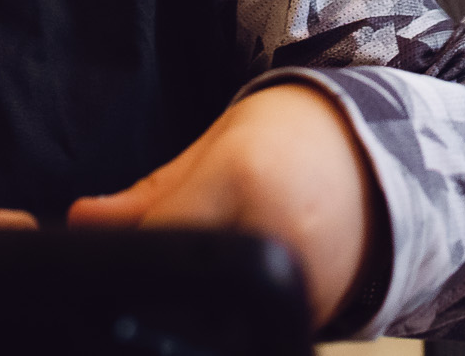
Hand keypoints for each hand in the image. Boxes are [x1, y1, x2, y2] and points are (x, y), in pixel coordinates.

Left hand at [68, 83, 375, 331]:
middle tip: (177, 243)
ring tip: (222, 248)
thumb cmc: (299, 135)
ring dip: (197, 297)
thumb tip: (82, 222)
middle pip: (179, 285)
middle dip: (162, 276)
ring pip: (210, 314)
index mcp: (246, 181)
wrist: (382, 157)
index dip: (128, 248)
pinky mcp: (317, 319)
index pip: (156, 239)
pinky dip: (232, 310)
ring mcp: (305, 287)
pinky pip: (247, 328)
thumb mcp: (220, 143)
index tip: (116, 245)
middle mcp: (278, 238)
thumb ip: (150, 194)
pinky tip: (241, 277)